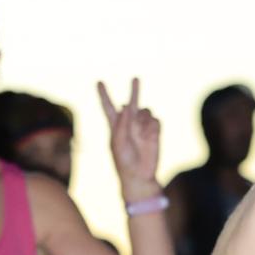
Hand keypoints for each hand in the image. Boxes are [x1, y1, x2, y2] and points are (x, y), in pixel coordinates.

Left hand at [98, 78, 161, 193]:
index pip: (108, 107)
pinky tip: (148, 137)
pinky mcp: (155, 132)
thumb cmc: (124, 162)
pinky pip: (155, 120)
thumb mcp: (117, 143)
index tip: (98, 82)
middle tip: (136, 79)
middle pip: (131, 103)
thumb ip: (120, 124)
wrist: (140, 175)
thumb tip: (125, 106)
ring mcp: (143, 128)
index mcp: (115, 126)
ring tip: (140, 133)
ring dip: (143, 119)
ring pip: (145, 111)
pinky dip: (152, 127)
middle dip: (134, 90)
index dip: (104, 95)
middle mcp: (129, 124)